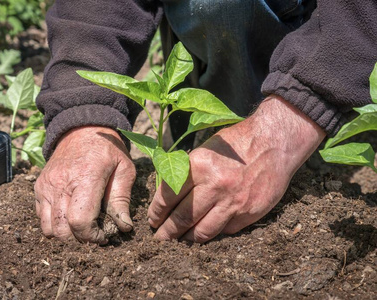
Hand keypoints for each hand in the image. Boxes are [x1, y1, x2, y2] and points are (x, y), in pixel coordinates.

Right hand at [34, 126, 135, 243]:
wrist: (82, 129)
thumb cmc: (107, 150)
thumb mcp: (124, 170)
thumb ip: (122, 200)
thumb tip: (124, 227)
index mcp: (86, 178)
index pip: (80, 221)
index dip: (92, 237)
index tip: (104, 236)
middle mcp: (61, 183)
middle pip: (62, 230)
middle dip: (80, 239)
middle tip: (94, 233)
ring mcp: (46, 186)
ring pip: (48, 229)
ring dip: (65, 235)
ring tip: (81, 226)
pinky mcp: (38, 187)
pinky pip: (40, 218)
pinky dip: (54, 224)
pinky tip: (70, 215)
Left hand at [147, 95, 325, 242]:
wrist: (274, 142)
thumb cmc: (235, 143)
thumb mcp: (204, 149)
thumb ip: (185, 172)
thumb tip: (165, 196)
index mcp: (198, 166)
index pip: (167, 197)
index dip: (156, 213)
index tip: (153, 220)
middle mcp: (214, 185)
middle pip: (182, 219)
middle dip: (167, 233)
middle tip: (160, 238)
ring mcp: (233, 202)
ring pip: (202, 232)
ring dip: (187, 239)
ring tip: (180, 240)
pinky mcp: (249, 213)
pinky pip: (225, 231)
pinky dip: (213, 233)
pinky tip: (206, 231)